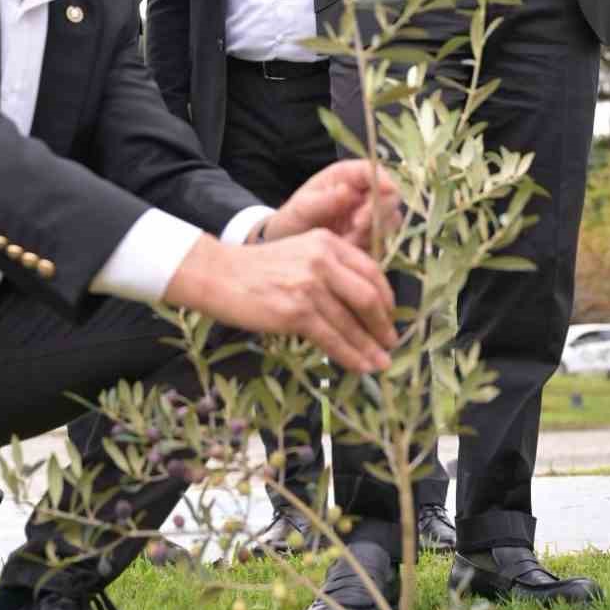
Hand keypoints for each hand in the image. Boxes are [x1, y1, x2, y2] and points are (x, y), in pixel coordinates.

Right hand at [165, 230, 396, 374]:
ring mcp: (310, 286)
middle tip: (390, 343)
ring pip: (351, 322)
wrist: (219, 275)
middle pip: (368, 297)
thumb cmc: (257, 269)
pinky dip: (350, 356)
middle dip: (383, 325)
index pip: (371, 270)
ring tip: (380, 363)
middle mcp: (322, 260)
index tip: (390, 316)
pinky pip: (331, 339)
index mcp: (327, 242)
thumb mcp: (299, 253)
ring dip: (369, 347)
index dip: (386, 297)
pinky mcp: (296, 312)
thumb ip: (329, 268)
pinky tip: (359, 367)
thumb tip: (360, 305)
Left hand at [262, 158, 400, 249]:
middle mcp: (364, 194)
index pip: (374, 170)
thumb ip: (323, 200)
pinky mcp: (373, 239)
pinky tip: (349, 249)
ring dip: (372, 232)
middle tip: (356, 225)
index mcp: (348, 176)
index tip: (384, 191)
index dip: (383, 179)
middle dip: (377, 211)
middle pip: (390, 196)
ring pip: (391, 221)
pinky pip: (384, 242)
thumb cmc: (293, 219)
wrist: (289, 246)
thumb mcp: (301, 208)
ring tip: (345, 239)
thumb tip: (347, 191)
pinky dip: (370, 247)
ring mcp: (371, 217)